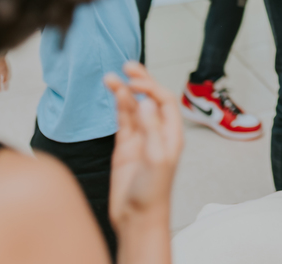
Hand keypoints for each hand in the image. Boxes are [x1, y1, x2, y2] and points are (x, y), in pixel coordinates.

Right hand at [104, 62, 182, 232]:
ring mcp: (141, 138)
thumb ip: (151, 129)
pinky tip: (113, 93)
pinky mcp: (125, 146)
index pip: (165, 101)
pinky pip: (122, 120)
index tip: (135, 81)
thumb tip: (147, 102)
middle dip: (141, 81)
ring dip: (123, 92)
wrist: (138, 217)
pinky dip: (118, 106)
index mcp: (172, 133)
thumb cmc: (153, 192)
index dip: (152, 87)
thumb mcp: (156, 159)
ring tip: (109, 77)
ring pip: (133, 108)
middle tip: (127, 65)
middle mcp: (158, 132)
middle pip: (151, 99)